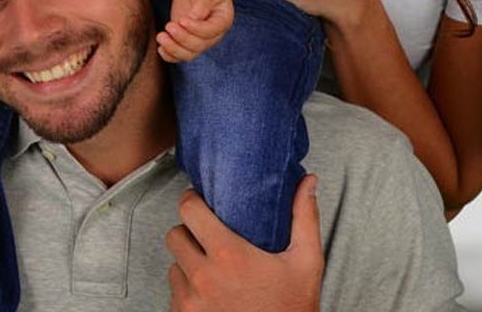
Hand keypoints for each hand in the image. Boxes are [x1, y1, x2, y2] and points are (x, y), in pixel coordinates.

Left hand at [156, 0, 233, 61]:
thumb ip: (202, 3)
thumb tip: (193, 18)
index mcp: (222, 21)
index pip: (210, 31)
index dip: (195, 29)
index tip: (182, 20)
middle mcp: (213, 35)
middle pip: (198, 45)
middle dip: (182, 38)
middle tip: (169, 26)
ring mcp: (200, 40)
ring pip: (188, 54)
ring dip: (173, 48)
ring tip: (161, 36)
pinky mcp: (186, 42)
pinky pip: (179, 56)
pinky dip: (170, 55)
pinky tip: (160, 48)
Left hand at [166, 176, 322, 311]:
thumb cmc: (292, 309)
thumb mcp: (306, 262)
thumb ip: (305, 217)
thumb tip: (308, 182)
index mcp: (228, 255)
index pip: (188, 210)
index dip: (193, 200)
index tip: (201, 201)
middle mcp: (203, 278)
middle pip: (174, 236)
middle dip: (188, 231)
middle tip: (205, 234)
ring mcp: (190, 304)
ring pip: (173, 267)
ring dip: (187, 263)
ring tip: (211, 267)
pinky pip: (174, 296)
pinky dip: (187, 291)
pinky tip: (209, 293)